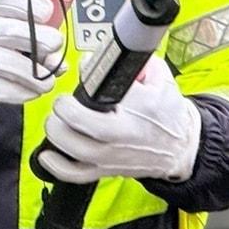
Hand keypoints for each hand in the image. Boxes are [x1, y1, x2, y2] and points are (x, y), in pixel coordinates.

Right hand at [0, 0, 63, 148]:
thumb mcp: (4, 43)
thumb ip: (33, 44)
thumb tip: (58, 57)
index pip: (6, 0)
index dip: (31, 5)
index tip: (48, 15)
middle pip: (11, 30)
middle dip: (41, 41)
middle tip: (55, 53)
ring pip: (7, 63)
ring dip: (34, 75)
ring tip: (47, 82)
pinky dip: (19, 92)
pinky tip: (29, 93)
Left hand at [37, 55, 200, 183]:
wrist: (181, 147)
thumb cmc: (167, 112)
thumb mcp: (159, 79)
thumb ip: (135, 63)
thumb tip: (105, 55)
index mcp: (144, 105)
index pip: (113, 88)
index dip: (92, 76)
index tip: (83, 68)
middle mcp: (127, 133)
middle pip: (88, 124)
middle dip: (66, 110)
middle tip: (62, 101)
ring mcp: (115, 155)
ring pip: (77, 149)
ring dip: (58, 132)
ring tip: (55, 120)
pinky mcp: (107, 170)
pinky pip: (77, 174)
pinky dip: (58, 166)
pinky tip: (46, 154)